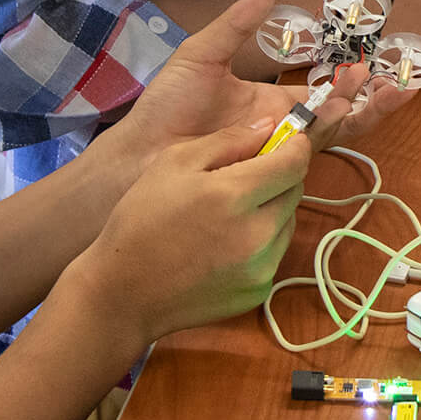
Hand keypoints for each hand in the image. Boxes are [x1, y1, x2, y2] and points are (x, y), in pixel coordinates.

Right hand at [71, 108, 340, 342]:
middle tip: (248, 175)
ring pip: (289, 222)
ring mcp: (263, 268)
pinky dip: (262, 241)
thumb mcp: (174, 162)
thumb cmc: (142, 218)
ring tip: (233, 211)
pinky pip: (275, 253)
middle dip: (280, 176)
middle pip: (296, 190)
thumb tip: (270, 127)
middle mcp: (259, 234)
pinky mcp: (260, 291)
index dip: (294, 145)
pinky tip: (227, 242)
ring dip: (273, 208)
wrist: (124, 292)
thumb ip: (228, 140)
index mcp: (235, 195)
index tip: (284, 140)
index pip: (295, 162)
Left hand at [99, 0, 415, 178]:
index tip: (374, 61)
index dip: (352, 81)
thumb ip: (240, 23)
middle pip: (341, 115)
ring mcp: (279, 150)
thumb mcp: (205, 53)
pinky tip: (354, 115)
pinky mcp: (269, 168)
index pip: (325, 92)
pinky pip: (310, 155)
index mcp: (273, 102)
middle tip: (402, 81)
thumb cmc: (168, 105)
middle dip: (373, 99)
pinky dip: (335, 134)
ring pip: (335, 134)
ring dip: (365, 112)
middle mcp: (284, 128)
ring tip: (393, 92)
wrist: (140, 151)